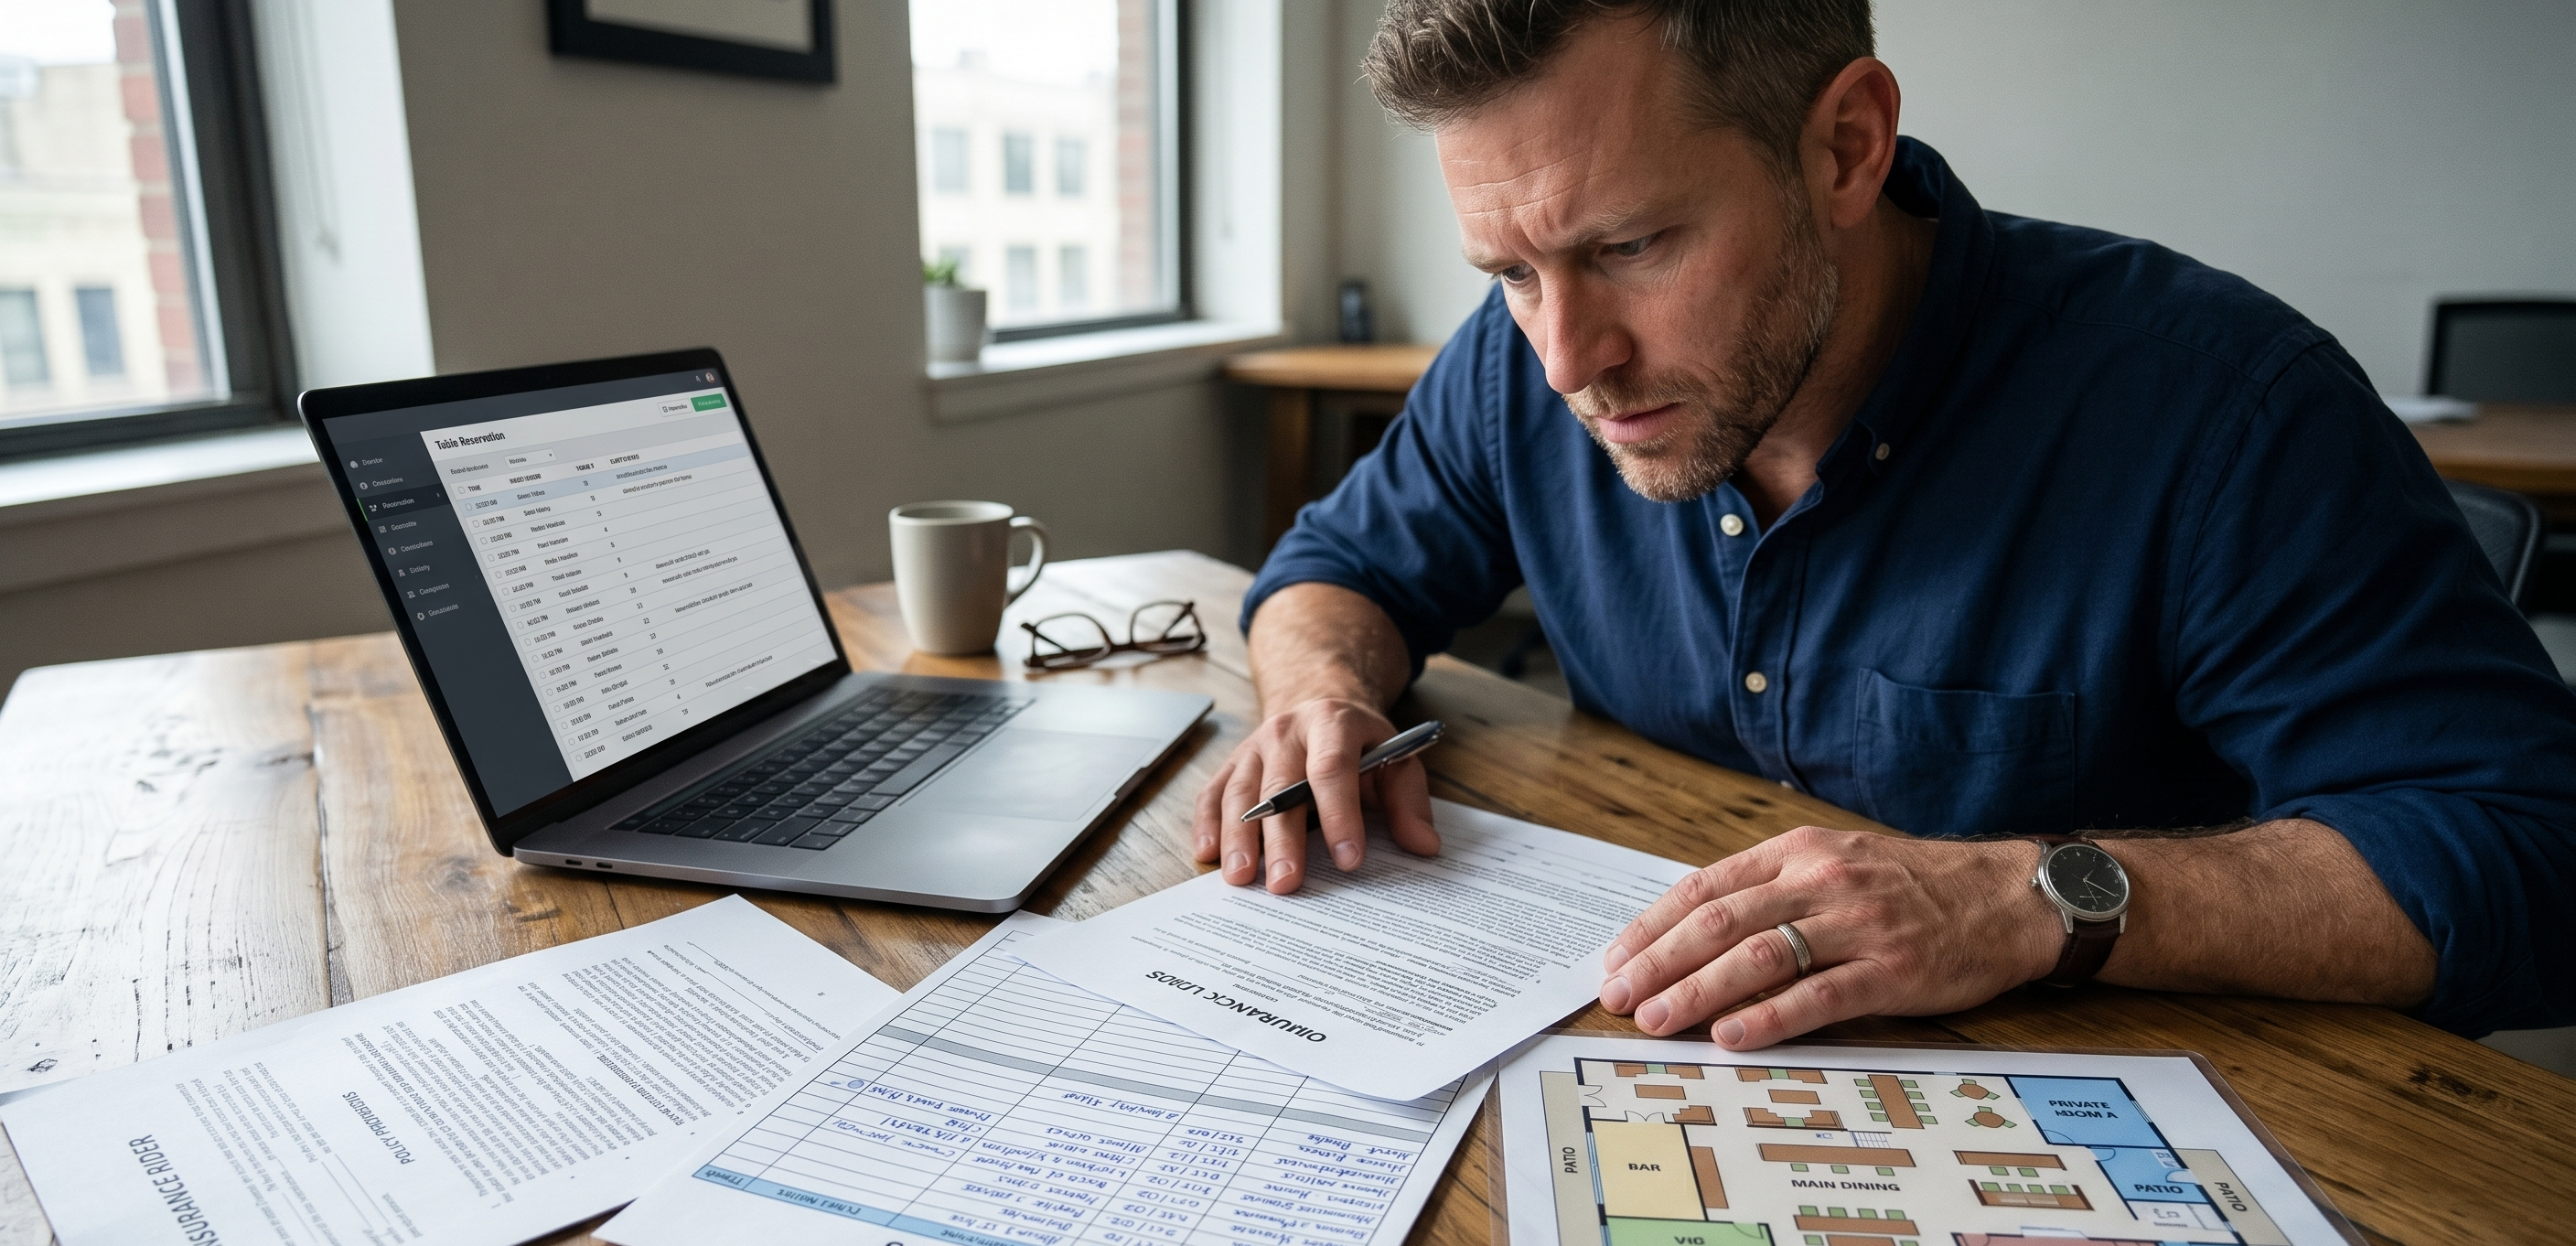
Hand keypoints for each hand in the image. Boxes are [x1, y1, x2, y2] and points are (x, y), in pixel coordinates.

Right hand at [1191, 697, 1438, 892]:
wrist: (1321, 706)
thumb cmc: (1361, 744)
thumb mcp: (1396, 760)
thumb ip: (1409, 802)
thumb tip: (1424, 845)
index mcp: (1334, 723)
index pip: (1332, 770)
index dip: (1340, 816)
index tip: (1349, 861)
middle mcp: (1287, 730)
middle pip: (1280, 787)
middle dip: (1282, 839)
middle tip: (1285, 884)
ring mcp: (1254, 746)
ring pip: (1240, 792)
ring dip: (1238, 836)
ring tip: (1241, 878)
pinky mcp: (1233, 763)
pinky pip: (1212, 792)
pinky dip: (1206, 823)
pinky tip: (1208, 854)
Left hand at [1598, 827, 2063, 1047]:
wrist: (2007, 895)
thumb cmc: (1914, 884)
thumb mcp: (1835, 861)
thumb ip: (1771, 888)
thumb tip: (1696, 930)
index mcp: (1798, 851)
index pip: (1705, 888)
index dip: (1653, 925)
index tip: (1616, 959)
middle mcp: (1820, 881)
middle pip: (1719, 922)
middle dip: (1658, 962)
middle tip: (1618, 997)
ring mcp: (1856, 926)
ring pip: (1757, 957)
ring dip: (1697, 991)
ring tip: (1657, 1020)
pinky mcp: (1890, 972)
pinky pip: (1817, 996)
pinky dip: (1768, 1017)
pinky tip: (1731, 1036)